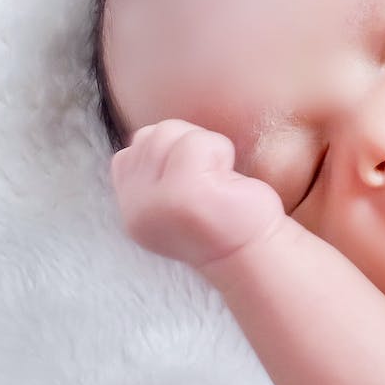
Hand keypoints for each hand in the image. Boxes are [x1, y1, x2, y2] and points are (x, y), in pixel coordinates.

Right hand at [110, 119, 287, 270]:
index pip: (132, 150)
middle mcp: (137, 208)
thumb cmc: (220, 217)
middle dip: (186, 146)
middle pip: (150, 136)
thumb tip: (145, 135)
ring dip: (203, 147)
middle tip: (208, 180)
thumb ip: (151, 172)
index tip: (193, 183)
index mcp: (132, 209)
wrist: (251, 253)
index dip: (169, 152)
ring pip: (168, 132)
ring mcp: (158, 201)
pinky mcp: (185, 194)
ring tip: (216, 180)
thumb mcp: (171, 198)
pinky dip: (220, 151)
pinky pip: (198, 142)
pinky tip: (226, 182)